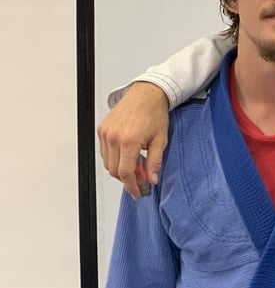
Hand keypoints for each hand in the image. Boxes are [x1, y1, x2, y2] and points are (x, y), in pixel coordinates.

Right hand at [97, 82, 169, 198]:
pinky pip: (104, 152)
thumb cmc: (154, 114)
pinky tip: (127, 156)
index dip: (132, 186)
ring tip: (137, 167)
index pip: (126, 172)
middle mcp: (113, 137)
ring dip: (120, 169)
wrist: (146, 94)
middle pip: (115, 170)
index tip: (138, 193)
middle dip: (127, 179)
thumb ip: (155, 162)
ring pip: (108, 163)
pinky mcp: (101, 129)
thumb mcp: (160, 140)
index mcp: (129, 141)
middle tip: (141, 181)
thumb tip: (152, 180)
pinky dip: (114, 159)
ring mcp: (105, 133)